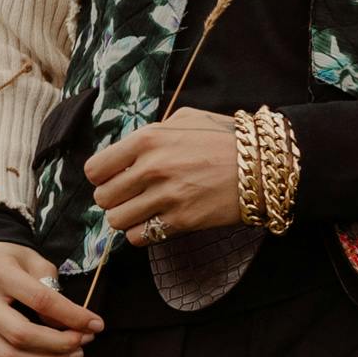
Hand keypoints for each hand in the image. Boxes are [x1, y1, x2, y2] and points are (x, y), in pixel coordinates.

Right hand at [0, 241, 103, 356]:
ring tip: (72, 355)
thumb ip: (52, 290)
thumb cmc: (11, 260)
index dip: (72, 316)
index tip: (96, 325)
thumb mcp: (35, 260)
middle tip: (83, 343)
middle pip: (20, 335)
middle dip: (59, 345)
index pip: (40, 300)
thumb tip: (70, 325)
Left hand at [88, 109, 244, 244]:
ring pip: (116, 221)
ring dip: (127, 218)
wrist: (262, 166)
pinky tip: (157, 223)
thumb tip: (129, 149)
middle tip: (132, 197)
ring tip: (144, 211)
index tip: (115, 178)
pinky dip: (143, 233)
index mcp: (147, 139)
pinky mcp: (181, 221)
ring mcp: (166, 196)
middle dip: (114, 199)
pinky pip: (139, 237)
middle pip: (103, 198)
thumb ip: (153, 132)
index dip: (102, 177)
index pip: (95, 169)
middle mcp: (151, 168)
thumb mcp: (186, 119)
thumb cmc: (225, 140)